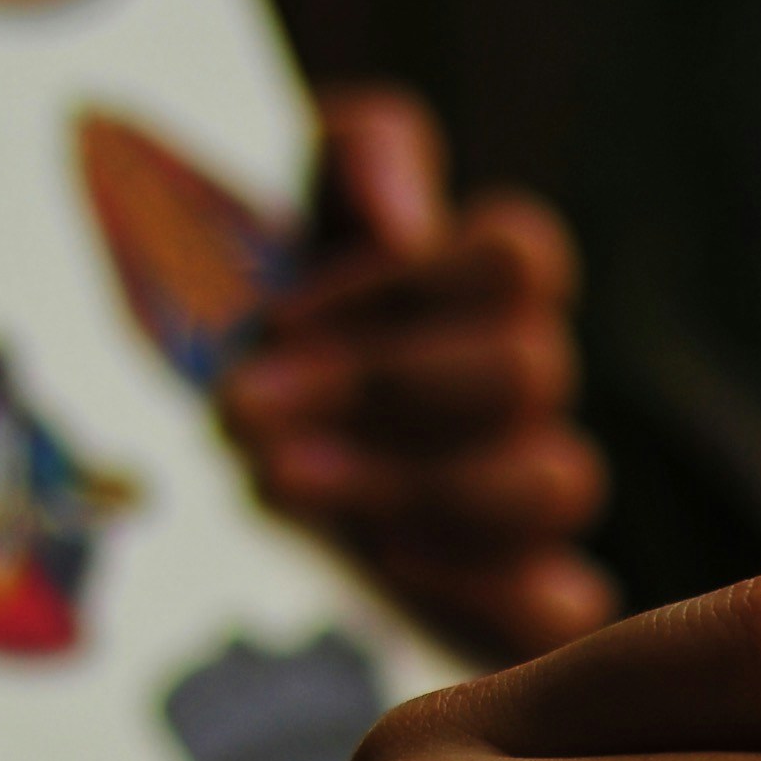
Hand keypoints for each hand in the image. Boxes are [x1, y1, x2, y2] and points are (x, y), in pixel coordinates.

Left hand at [217, 84, 619, 664]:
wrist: (195, 413)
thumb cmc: (244, 297)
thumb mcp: (278, 179)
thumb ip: (357, 156)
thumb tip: (403, 221)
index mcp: (485, 281)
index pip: (519, 258)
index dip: (406, 285)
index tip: (278, 314)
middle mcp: (522, 385)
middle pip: (526, 372)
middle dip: (376, 389)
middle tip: (244, 409)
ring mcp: (523, 492)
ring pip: (556, 482)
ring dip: (411, 483)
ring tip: (279, 482)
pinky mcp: (510, 594)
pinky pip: (564, 604)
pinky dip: (491, 591)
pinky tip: (381, 565)